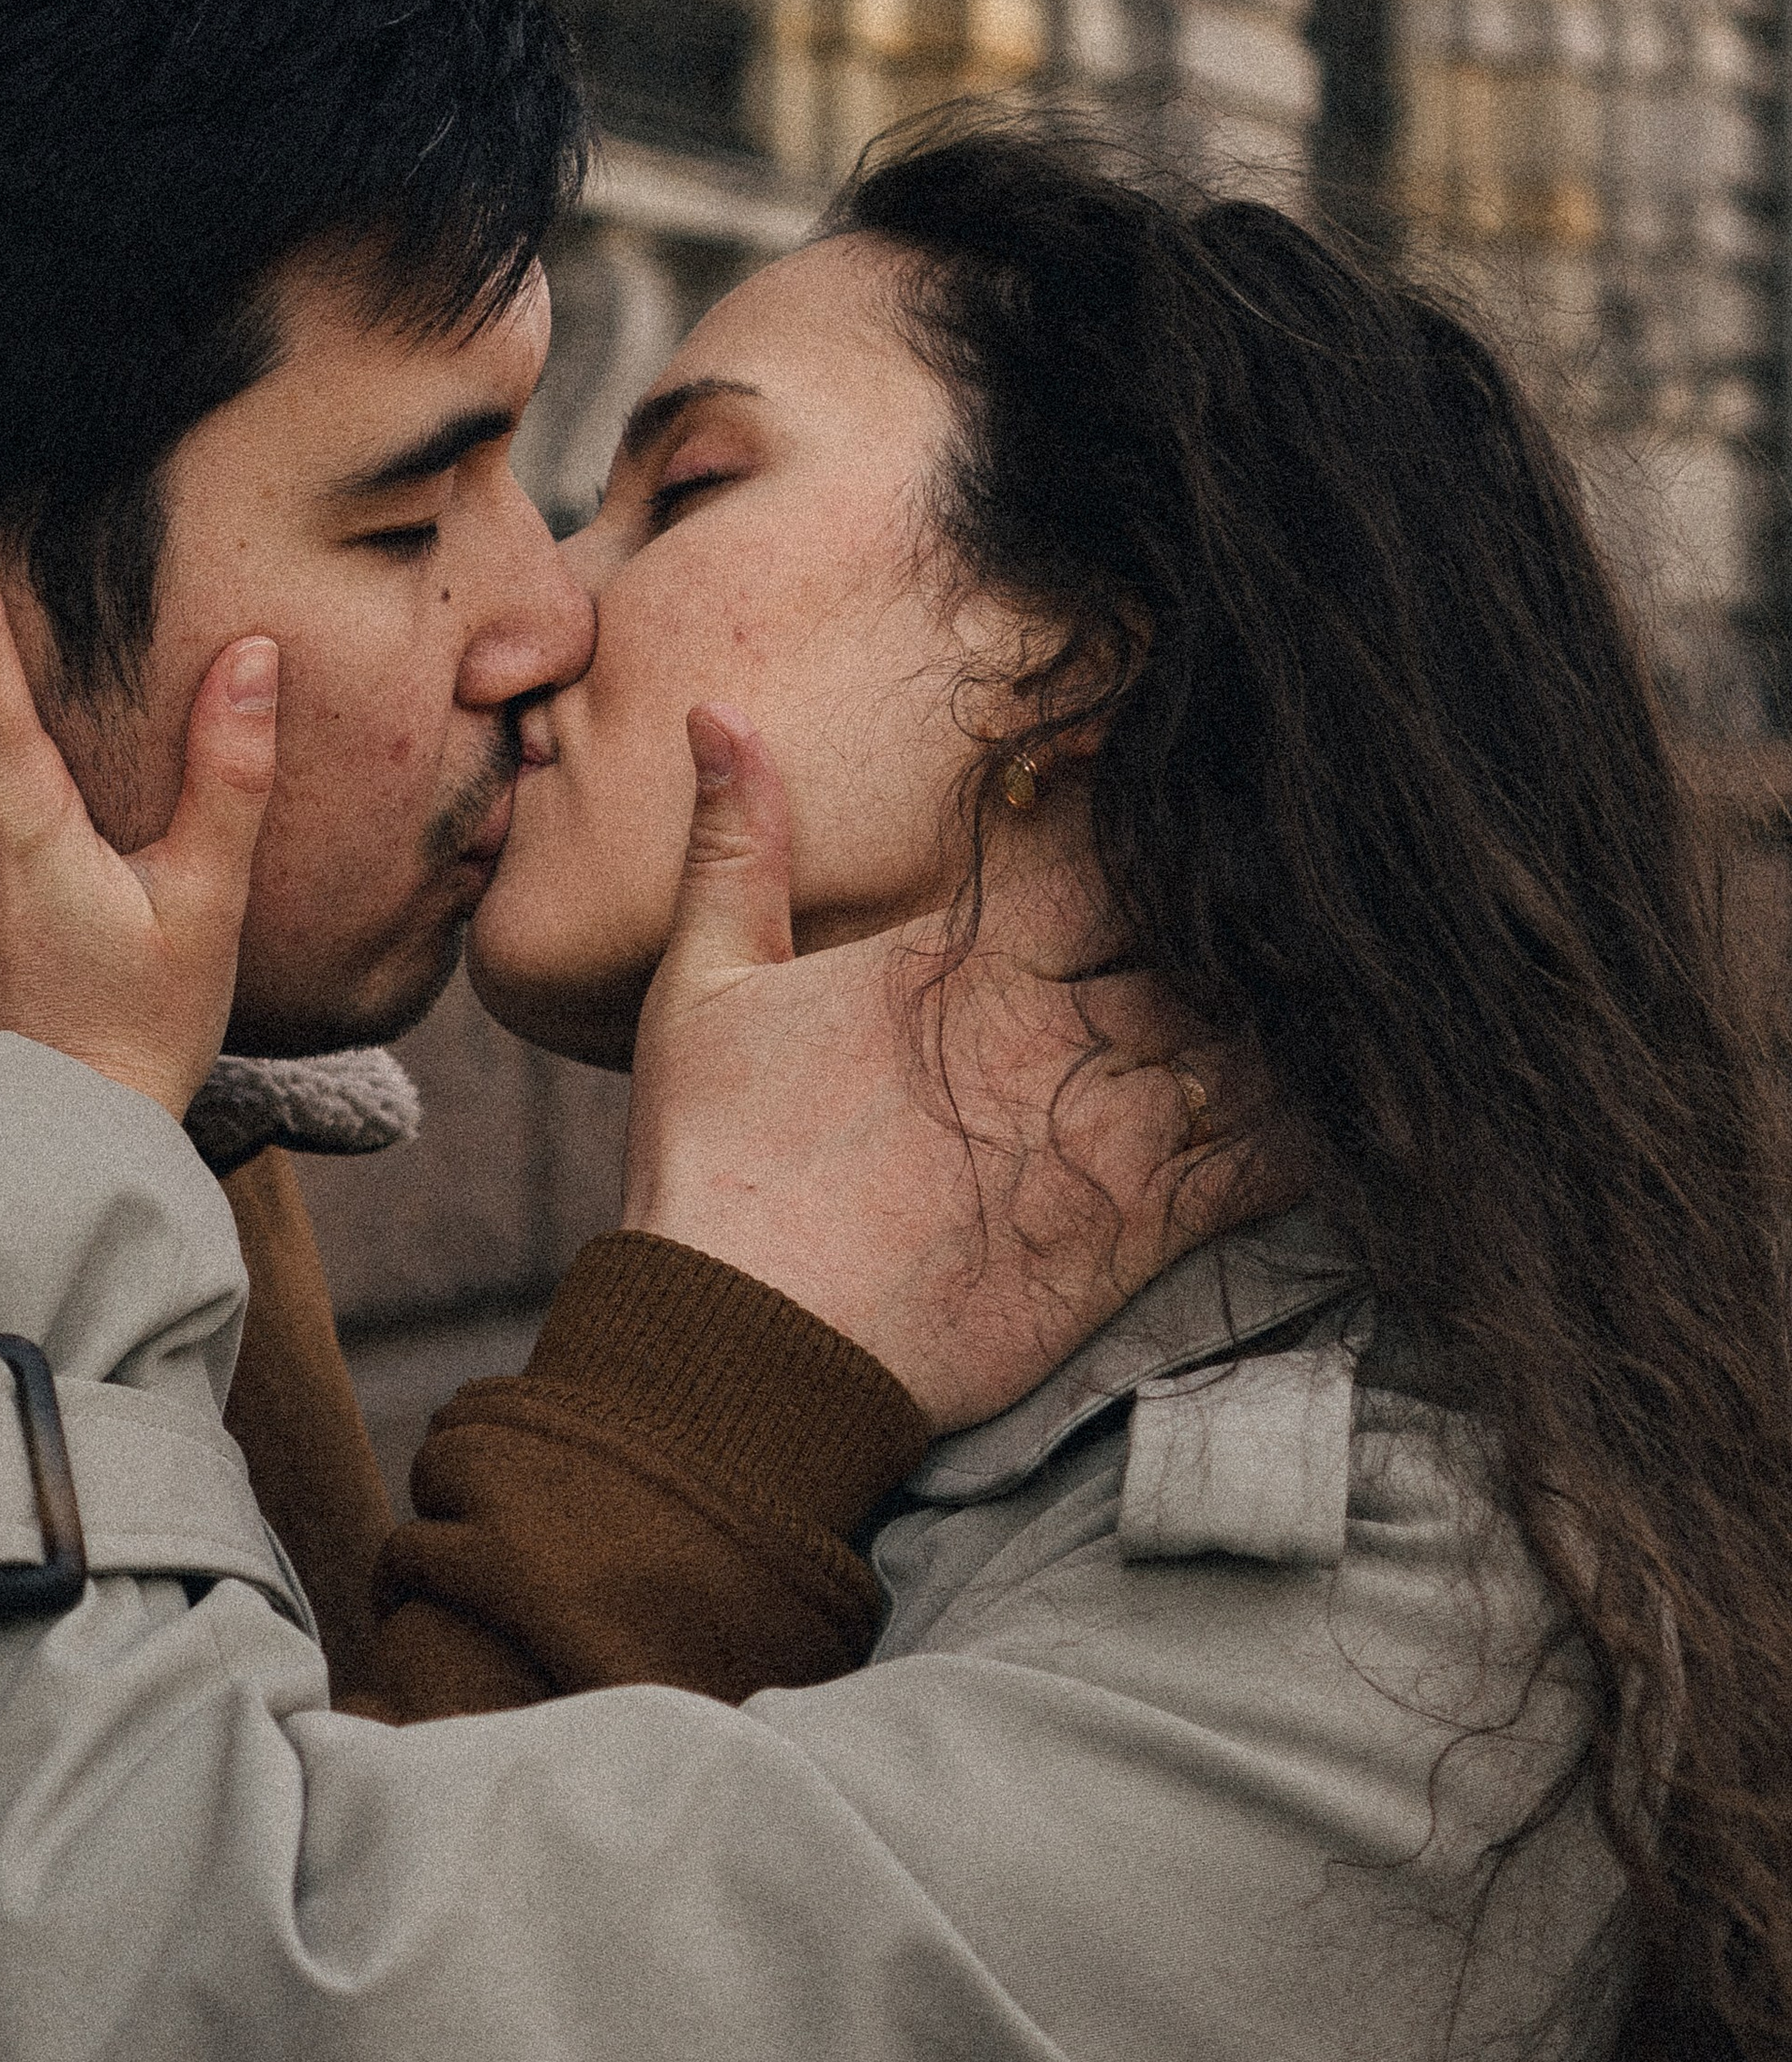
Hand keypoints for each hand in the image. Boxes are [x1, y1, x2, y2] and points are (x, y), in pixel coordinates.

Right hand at [623, 709, 1294, 1432]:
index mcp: (962, 959)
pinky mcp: (1137, 1234)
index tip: (1173, 764)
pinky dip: (1318, 1119)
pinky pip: (1265, 1163)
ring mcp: (1104, 1137)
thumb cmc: (712, 1168)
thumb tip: (716, 711)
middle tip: (1288, 861)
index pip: (1095, 835)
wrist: (746, 1350)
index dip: (1146, 791)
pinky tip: (1358, 1089)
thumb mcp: (703, 988)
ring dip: (1290, 996)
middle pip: (1195, 927)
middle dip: (1240, 894)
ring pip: (1247, 1034)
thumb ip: (734, 845)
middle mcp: (1050, 1034)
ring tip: (1337, 961)